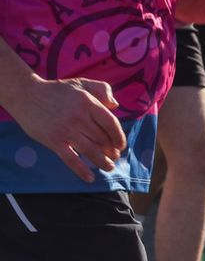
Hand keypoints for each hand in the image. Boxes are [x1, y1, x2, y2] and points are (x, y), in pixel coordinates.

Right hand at [6, 75, 124, 182]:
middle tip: (115, 157)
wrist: (27, 96)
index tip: (121, 145)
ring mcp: (66, 130)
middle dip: (111, 150)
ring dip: (102, 161)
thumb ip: (102, 90)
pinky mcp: (53, 141)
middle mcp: (79, 117)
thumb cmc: (58, 90)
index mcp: (88, 103)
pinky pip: (70, 158)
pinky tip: (90, 178)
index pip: (110, 123)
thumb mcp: (82, 83)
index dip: (119, 136)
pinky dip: (81, 170)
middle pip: (101, 138)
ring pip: (90, 150)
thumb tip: (115, 106)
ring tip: (109, 166)